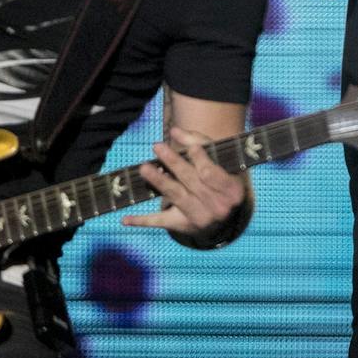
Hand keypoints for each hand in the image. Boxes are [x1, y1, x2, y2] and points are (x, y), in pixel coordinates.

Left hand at [122, 128, 249, 243]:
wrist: (225, 218)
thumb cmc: (221, 180)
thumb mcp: (221, 162)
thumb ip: (200, 143)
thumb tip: (176, 131)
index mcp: (232, 190)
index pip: (210, 172)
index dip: (198, 158)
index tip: (186, 145)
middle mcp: (218, 207)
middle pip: (191, 181)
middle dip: (173, 163)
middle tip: (158, 148)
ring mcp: (200, 219)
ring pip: (176, 196)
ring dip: (159, 182)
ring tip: (144, 168)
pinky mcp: (183, 226)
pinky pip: (161, 222)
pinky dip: (142, 221)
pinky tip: (125, 220)